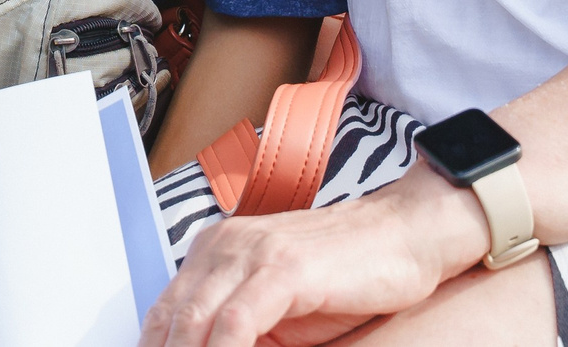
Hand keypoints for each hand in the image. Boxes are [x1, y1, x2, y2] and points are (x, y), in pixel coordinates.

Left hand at [140, 171, 481, 346]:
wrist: (402, 236)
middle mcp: (224, 245)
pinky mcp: (283, 267)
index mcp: (214, 251)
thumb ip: (237, 331)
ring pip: (196, 322)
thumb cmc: (344, 275)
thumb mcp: (276, 312)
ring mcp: (252, 252)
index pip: (164, 314)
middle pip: (171, 320)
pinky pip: (237, 322)